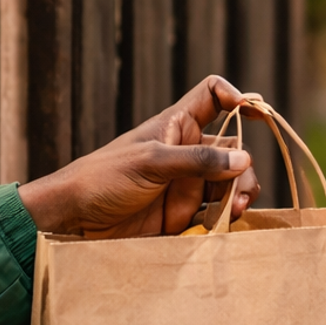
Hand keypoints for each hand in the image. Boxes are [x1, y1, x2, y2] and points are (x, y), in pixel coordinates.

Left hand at [17, 77, 260, 237]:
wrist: (75, 221)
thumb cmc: (104, 178)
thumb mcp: (151, 162)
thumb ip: (198, 160)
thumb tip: (244, 159)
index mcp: (176, 126)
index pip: (211, 96)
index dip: (234, 97)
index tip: (250, 111)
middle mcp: (186, 152)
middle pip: (233, 149)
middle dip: (242, 169)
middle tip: (237, 197)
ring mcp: (186, 184)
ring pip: (230, 183)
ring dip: (237, 196)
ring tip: (231, 215)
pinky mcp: (182, 214)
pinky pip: (215, 213)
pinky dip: (225, 219)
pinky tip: (222, 228)